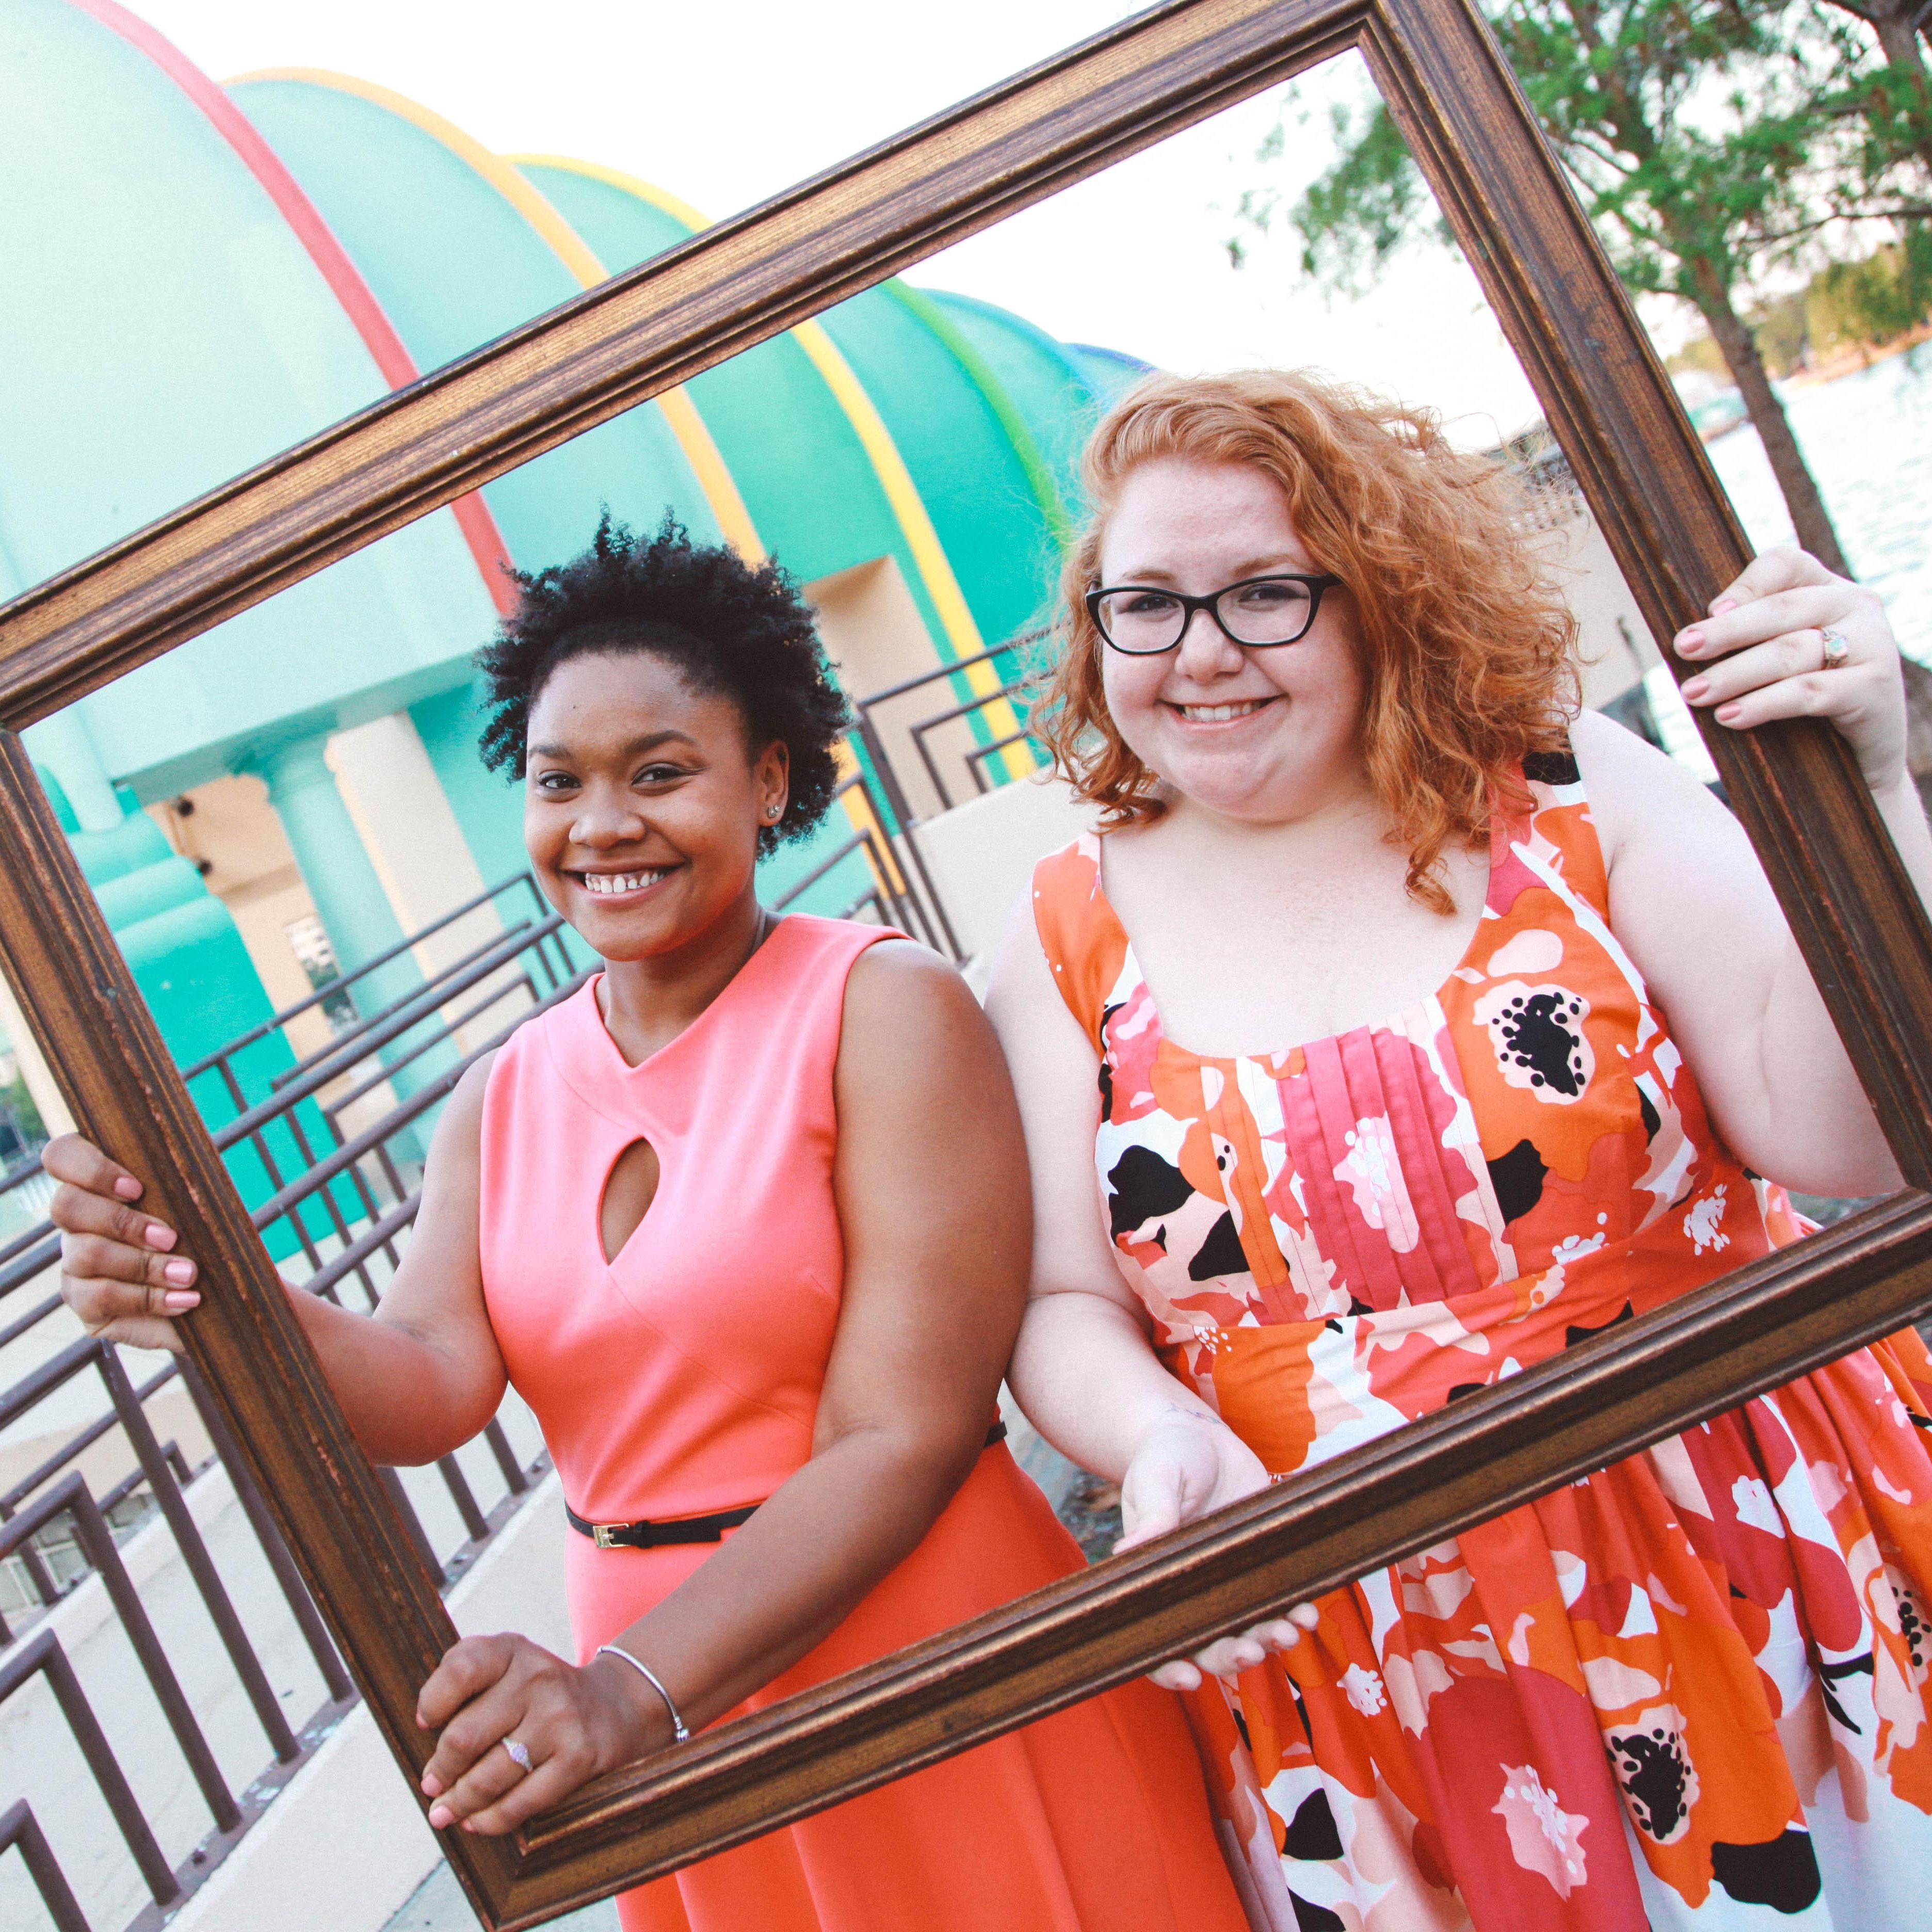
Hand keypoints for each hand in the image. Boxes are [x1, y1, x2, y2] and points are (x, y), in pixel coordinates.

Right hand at [44, 1134, 195, 1352]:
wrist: (212, 1301)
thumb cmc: (206, 1241)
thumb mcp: (202, 1209)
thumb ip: (190, 1189)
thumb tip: (203, 1183)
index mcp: (100, 1187)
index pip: (62, 1156)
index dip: (89, 1168)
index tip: (137, 1188)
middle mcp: (78, 1223)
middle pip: (65, 1205)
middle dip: (122, 1221)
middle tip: (170, 1237)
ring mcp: (75, 1264)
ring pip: (86, 1254)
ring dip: (144, 1264)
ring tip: (188, 1273)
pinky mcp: (84, 1303)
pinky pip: (99, 1297)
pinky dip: (147, 1298)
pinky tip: (183, 1300)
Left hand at [417, 1632, 673, 1834]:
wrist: (615, 1705)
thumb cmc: (538, 1691)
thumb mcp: (507, 1664)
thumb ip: (462, 1679)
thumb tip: (424, 1731)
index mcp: (514, 1650)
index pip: (461, 1669)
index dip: (433, 1702)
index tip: (426, 1724)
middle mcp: (538, 1678)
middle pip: (465, 1737)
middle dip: (440, 1771)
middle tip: (431, 1786)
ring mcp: (560, 1718)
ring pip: (489, 1777)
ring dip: (459, 1802)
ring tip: (446, 1812)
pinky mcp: (578, 1758)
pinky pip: (521, 1802)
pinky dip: (491, 1820)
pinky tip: (477, 1822)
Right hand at [1115, 1411, 1319, 1691]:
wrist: (1200, 1435)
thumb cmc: (1165, 1458)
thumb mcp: (1154, 1480)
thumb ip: (1151, 1515)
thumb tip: (1127, 1550)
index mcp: (1155, 1580)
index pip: (1156, 1639)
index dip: (1169, 1667)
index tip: (1189, 1678)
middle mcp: (1191, 1591)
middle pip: (1208, 1644)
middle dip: (1231, 1656)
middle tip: (1251, 1652)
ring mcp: (1229, 1582)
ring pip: (1247, 1629)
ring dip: (1268, 1640)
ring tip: (1288, 1634)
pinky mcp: (1260, 1564)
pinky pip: (1278, 1598)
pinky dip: (1295, 1610)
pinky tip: (1308, 1612)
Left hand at [1674, 548, 1906, 790]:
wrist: (1861, 756)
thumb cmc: (1807, 701)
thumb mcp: (1780, 661)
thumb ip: (1749, 640)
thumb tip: (1685, 641)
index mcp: (1827, 588)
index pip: (1786, 565)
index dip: (1746, 585)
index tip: (1709, 610)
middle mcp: (1854, 605)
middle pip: (1783, 609)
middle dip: (1727, 631)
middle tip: (1682, 647)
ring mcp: (1872, 643)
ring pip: (1792, 651)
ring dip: (1735, 673)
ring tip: (1694, 693)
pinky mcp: (1874, 687)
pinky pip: (1810, 691)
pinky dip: (1765, 703)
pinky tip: (1729, 716)